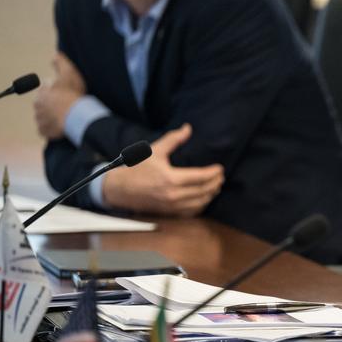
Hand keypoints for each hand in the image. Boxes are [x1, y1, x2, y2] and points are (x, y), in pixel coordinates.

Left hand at [33, 52, 87, 139]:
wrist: (76, 116)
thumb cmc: (72, 94)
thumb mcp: (69, 73)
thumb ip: (61, 62)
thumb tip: (55, 55)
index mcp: (41, 93)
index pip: (46, 90)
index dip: (56, 91)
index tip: (65, 93)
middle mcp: (37, 107)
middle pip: (44, 105)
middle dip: (52, 105)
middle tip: (66, 106)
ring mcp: (40, 120)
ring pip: (44, 117)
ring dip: (52, 117)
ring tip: (65, 117)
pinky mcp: (44, 132)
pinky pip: (46, 130)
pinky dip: (52, 129)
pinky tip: (61, 126)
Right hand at [101, 124, 224, 215]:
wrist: (120, 189)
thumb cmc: (137, 168)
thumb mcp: (154, 151)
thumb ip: (173, 139)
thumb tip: (188, 128)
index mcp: (171, 179)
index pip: (201, 177)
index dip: (214, 173)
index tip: (220, 167)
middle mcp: (173, 195)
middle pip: (204, 191)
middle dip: (216, 183)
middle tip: (221, 176)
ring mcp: (172, 206)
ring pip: (200, 203)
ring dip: (211, 195)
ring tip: (216, 186)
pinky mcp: (169, 212)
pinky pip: (191, 212)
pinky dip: (201, 205)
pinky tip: (205, 198)